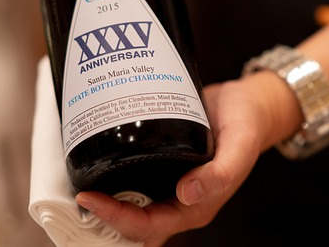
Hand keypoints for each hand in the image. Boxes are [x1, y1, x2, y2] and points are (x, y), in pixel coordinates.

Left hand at [74, 75, 282, 245]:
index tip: (90, 199)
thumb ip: (222, 172)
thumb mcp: (241, 145)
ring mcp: (170, 181)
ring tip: (81, 178)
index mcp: (197, 205)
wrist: (248, 102)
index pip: (150, 226)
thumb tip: (188, 194)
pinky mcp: (163, 161)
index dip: (118, 219)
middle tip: (79, 191)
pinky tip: (100, 155)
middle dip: (105, 214)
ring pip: (132, 201)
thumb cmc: (249, 125)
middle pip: (134, 221)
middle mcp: (180, 198)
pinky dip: (116, 172)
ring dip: (107, 196)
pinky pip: (136, 176)